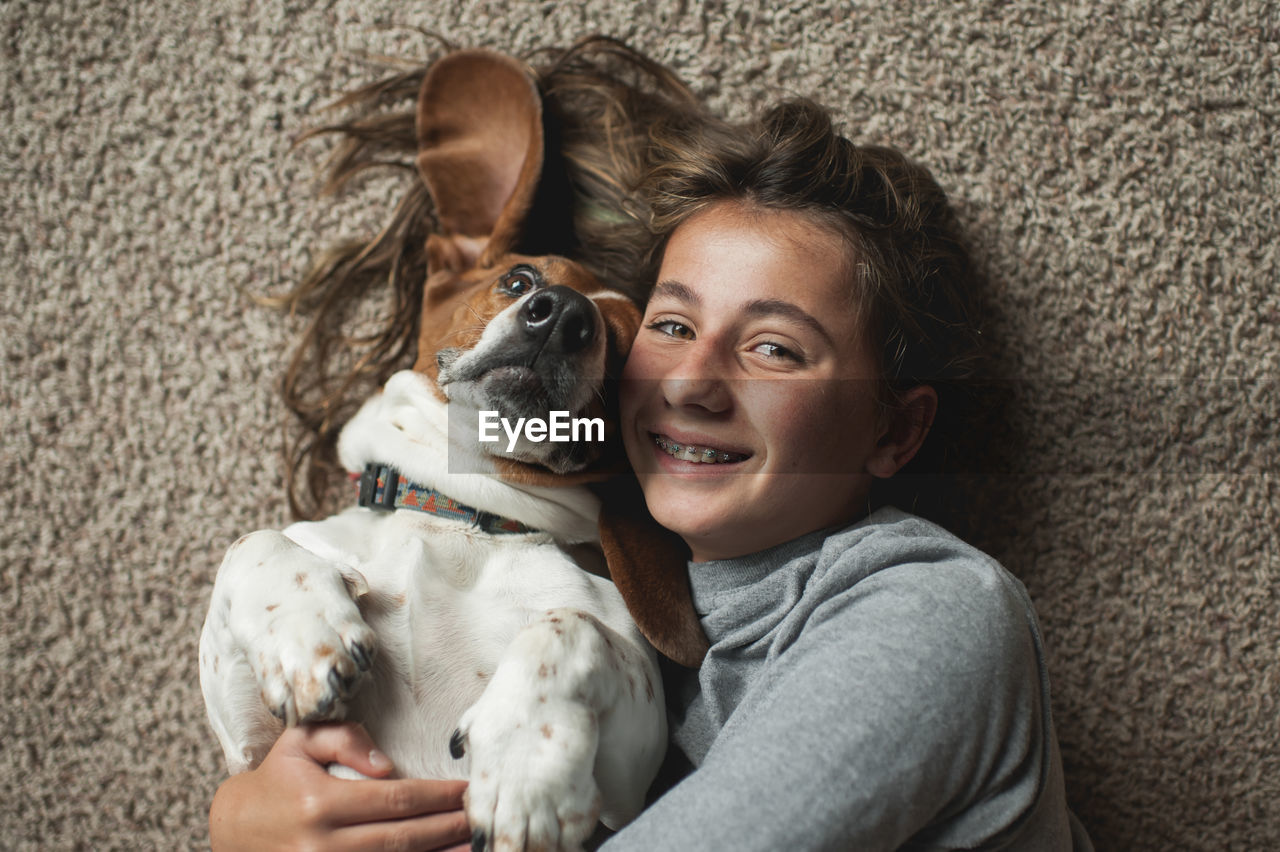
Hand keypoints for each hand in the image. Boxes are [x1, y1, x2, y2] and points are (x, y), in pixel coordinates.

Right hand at [209, 723, 470, 851]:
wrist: (231, 831)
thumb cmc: (276, 780)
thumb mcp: (300, 743)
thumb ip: (344, 739)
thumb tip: (385, 763)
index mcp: (320, 803)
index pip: (396, 799)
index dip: (437, 797)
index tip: (468, 792)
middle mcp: (321, 845)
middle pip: (403, 838)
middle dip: (448, 829)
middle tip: (482, 819)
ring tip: (474, 847)